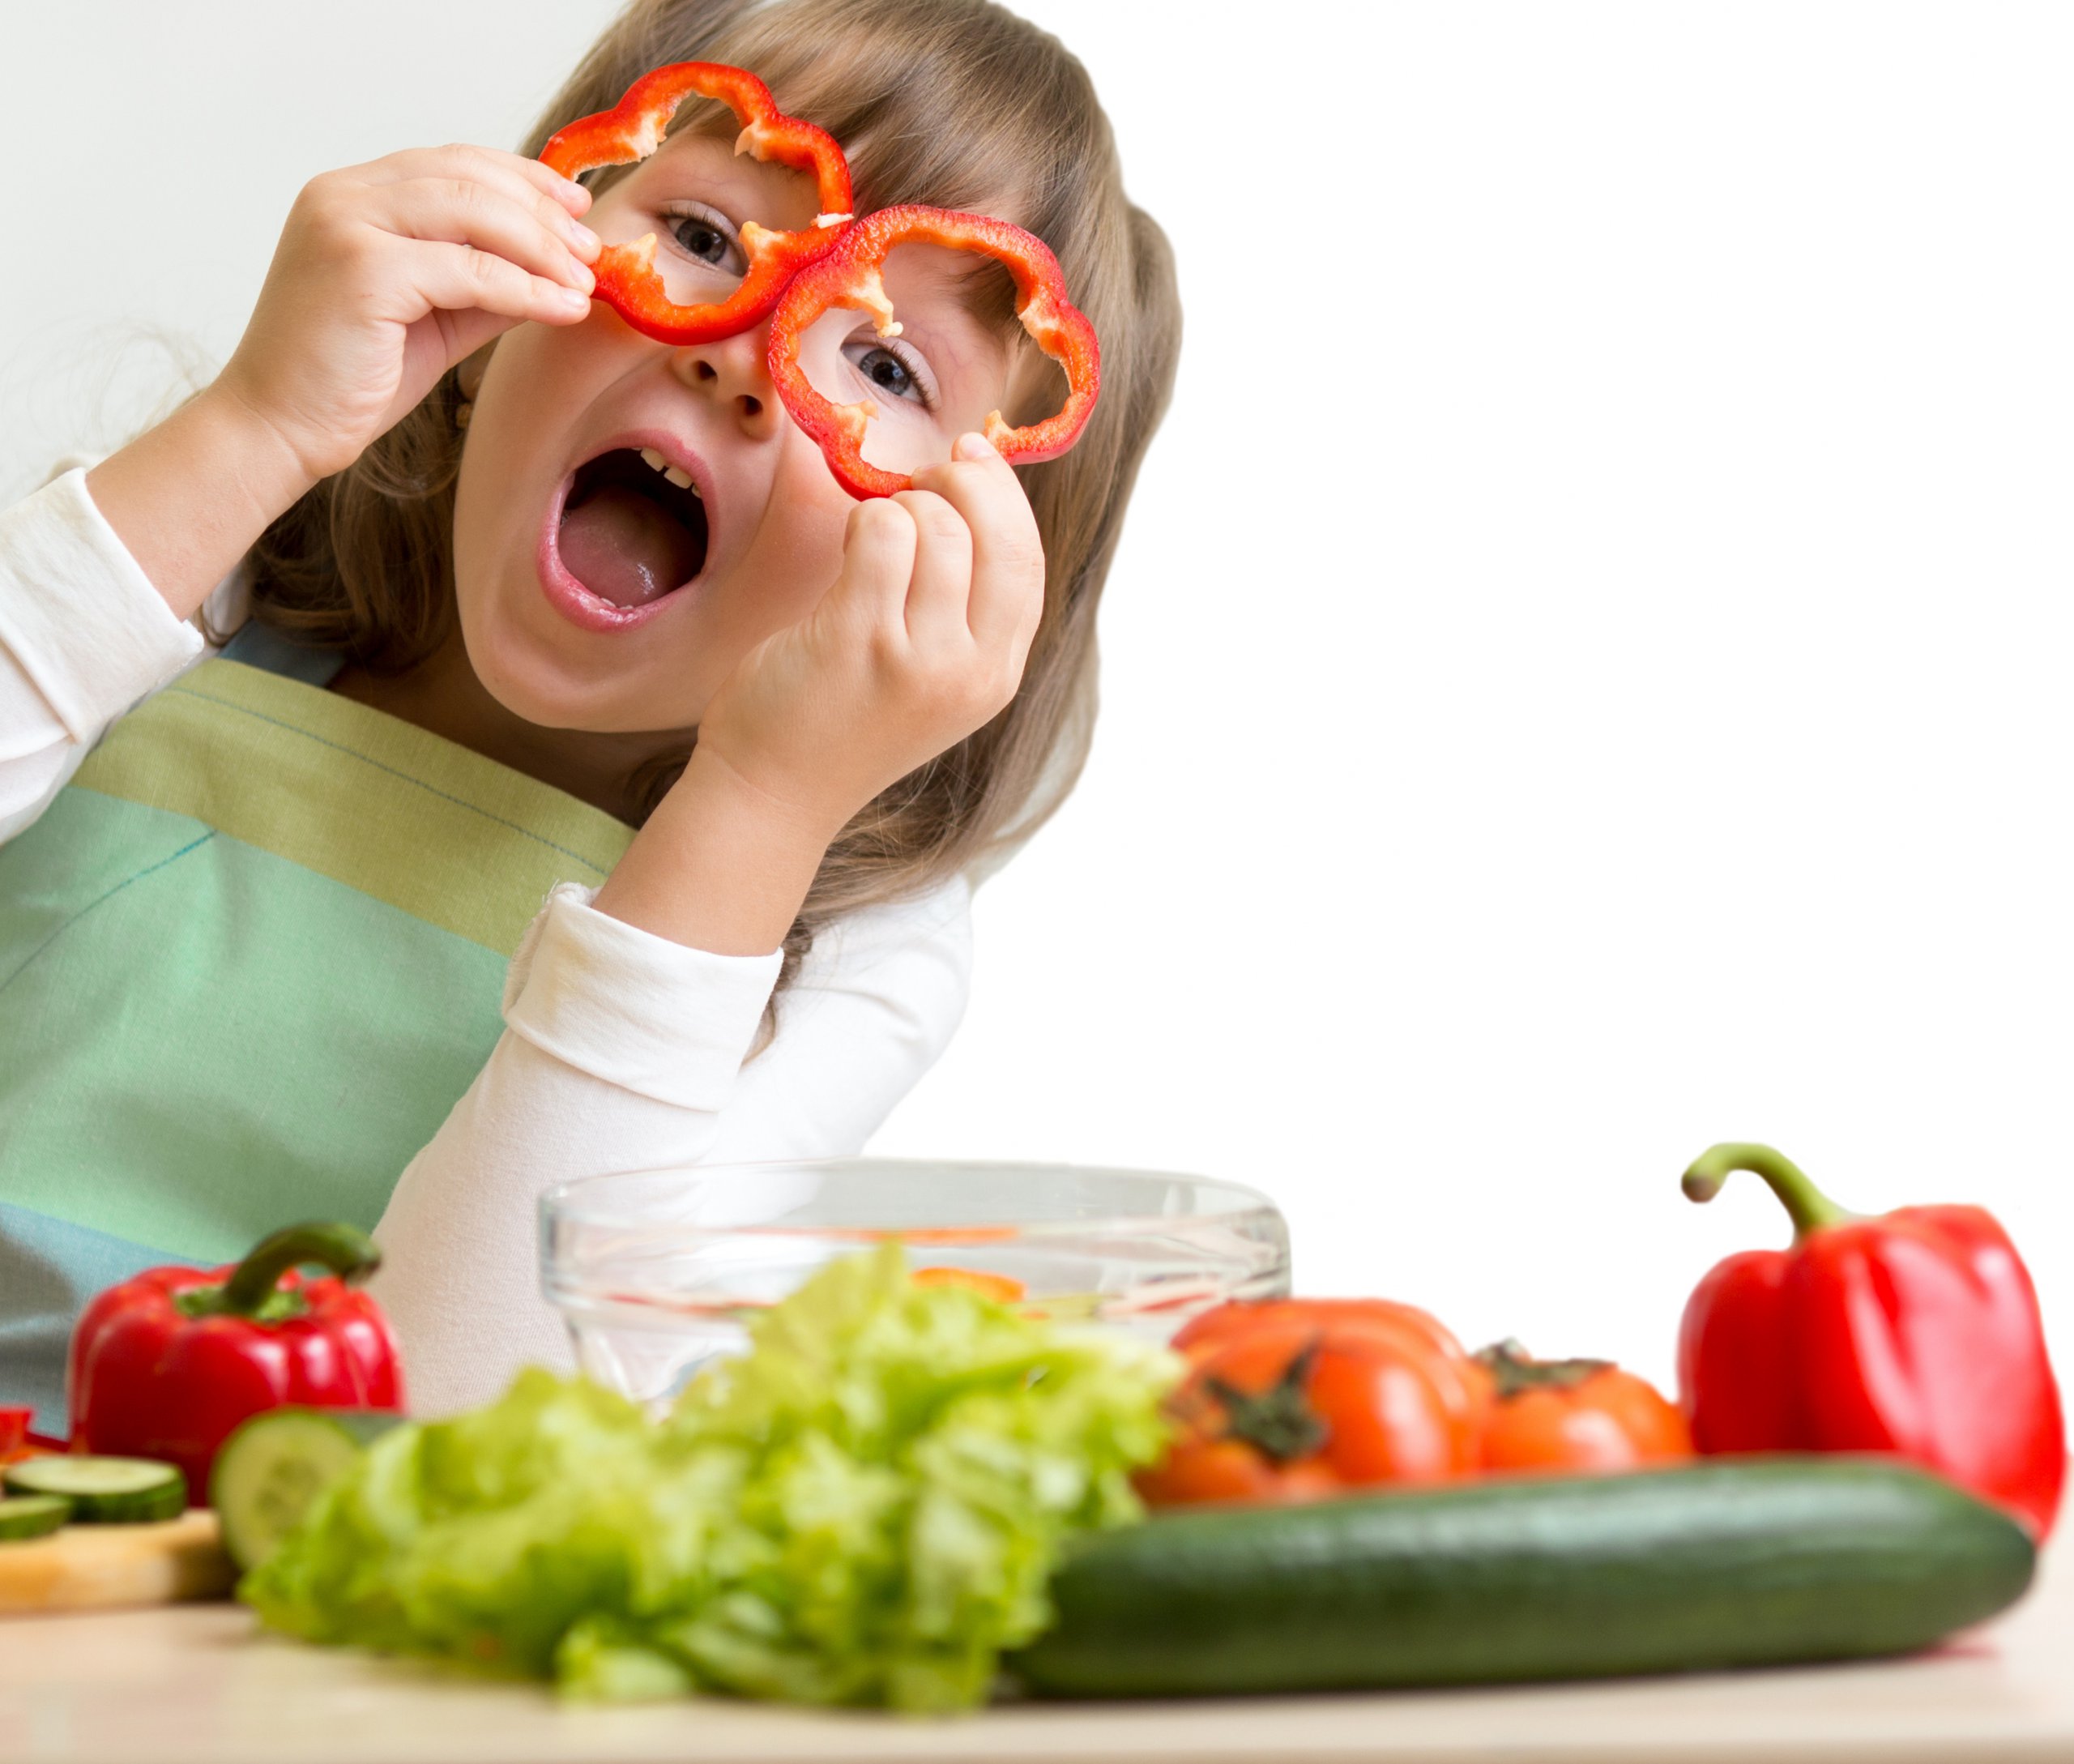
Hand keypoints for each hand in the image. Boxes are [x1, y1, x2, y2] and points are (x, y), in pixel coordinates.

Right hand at [213, 144, 599, 483]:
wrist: (281, 429)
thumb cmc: (352, 379)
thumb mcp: (436, 317)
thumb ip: (487, 283)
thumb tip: (560, 267)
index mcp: (353, 194)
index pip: (452, 163)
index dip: (523, 178)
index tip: (576, 206)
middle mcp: (343, 195)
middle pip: (468, 179)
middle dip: (542, 213)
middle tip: (593, 249)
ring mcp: (347, 226)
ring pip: (473, 213)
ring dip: (542, 247)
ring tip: (585, 281)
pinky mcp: (361, 270)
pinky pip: (468, 271)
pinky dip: (526, 289)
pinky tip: (562, 308)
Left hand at [694, 433, 1047, 839]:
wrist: (774, 791)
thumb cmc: (841, 718)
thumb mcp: (930, 678)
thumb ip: (961, 609)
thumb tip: (971, 491)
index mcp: (996, 677)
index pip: (1028, 564)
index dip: (1005, 499)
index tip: (973, 456)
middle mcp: (970, 671)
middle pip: (998, 537)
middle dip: (961, 485)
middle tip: (917, 484)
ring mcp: (919, 659)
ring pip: (936, 526)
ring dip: (898, 508)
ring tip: (869, 539)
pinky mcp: (860, 640)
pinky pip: (880, 533)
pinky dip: (863, 521)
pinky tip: (844, 552)